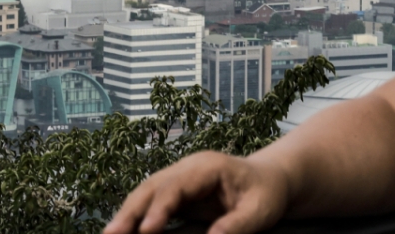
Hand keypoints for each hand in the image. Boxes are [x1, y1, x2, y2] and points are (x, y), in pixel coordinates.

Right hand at [104, 150, 289, 233]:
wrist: (269, 179)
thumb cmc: (266, 192)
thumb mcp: (260, 211)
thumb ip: (237, 225)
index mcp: (207, 167)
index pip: (176, 186)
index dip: (159, 207)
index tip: (147, 229)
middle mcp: (187, 169)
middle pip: (152, 186)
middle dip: (131, 210)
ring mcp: (179, 179)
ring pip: (146, 193)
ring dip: (127, 213)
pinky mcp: (177, 193)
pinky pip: (151, 203)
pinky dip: (136, 216)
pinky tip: (125, 230)